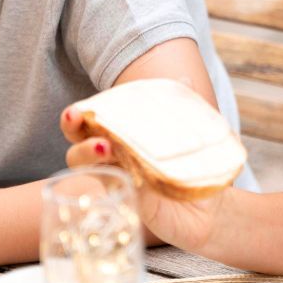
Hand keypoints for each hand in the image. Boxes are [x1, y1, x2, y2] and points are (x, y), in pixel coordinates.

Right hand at [60, 105, 225, 254]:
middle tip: (75, 117)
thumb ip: (183, 106)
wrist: (210, 203)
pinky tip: (126, 172)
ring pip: (85, 164)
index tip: (76, 111)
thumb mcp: (190, 131)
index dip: (77, 114)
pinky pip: (110, 185)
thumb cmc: (193, 164)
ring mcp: (117, 174)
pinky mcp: (127, 196)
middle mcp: (114, 152)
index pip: (91, 119)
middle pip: (79, 138)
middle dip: (72, 126)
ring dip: (86, 152)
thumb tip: (185, 78)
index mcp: (123, 131)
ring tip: (104, 146)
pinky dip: (112, 176)